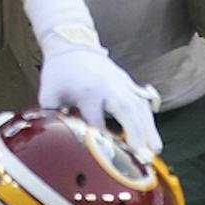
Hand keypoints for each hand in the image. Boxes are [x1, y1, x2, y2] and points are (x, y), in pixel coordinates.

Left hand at [37, 32, 160, 163]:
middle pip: (126, 110)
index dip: (101, 140)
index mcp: (87, 92)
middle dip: (135, 132)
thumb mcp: (49, 94)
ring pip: (139, 106)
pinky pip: (143, 101)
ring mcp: (121, 83)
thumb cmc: (60, 73)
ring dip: (148, 128)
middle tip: (144, 155)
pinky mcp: (129, 83)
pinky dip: (149, 118)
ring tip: (155, 149)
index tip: (106, 158)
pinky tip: (153, 135)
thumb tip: (53, 139)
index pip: (96, 121)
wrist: (73, 46)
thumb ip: (51, 117)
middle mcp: (108, 87)